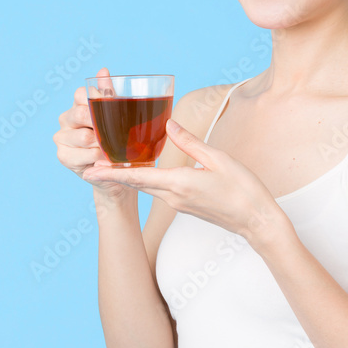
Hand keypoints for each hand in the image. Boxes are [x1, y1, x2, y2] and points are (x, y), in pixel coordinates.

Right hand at [53, 67, 132, 201]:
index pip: (81, 94)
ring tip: (111, 150)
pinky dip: (96, 159)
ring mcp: (61, 137)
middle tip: (117, 134)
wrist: (114, 170)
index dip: (98, 101)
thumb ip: (109, 95)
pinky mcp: (62, 155)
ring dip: (101, 145)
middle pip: (81, 114)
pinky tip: (103, 160)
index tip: (114, 112)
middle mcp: (66, 118)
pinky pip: (82, 155)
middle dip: (100, 125)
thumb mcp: (117, 116)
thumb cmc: (116, 139)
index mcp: (78, 104)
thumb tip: (103, 71)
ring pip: (83, 137)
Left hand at [82, 117, 289, 246]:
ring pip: (148, 187)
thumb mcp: (218, 158)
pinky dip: (146, 181)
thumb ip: (190, 142)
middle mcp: (174, 197)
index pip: (137, 178)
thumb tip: (169, 125)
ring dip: (128, 178)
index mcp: (180, 184)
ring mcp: (179, 204)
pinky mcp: (186, 206)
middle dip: (113, 174)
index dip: (111, 174)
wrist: (257, 222)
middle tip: (91, 164)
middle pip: (137, 183)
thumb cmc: (243, 190)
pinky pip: (159, 191)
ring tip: (109, 165)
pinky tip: (141, 172)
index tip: (90, 171)